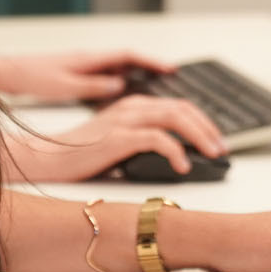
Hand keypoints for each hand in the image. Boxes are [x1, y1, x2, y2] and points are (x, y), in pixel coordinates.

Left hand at [0, 50, 173, 102]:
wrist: (9, 71)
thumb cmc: (32, 77)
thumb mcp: (65, 86)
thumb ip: (94, 85)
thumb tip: (120, 85)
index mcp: (90, 58)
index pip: (129, 56)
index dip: (152, 62)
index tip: (170, 69)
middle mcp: (90, 58)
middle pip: (128, 59)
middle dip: (150, 66)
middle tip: (171, 77)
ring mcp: (84, 64)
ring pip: (117, 67)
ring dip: (136, 74)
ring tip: (154, 87)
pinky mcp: (77, 72)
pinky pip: (106, 74)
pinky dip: (119, 81)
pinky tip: (122, 93)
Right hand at [2, 95, 226, 181]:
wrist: (48, 157)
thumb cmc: (81, 154)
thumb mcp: (119, 141)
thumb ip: (143, 139)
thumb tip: (177, 154)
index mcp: (134, 104)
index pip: (179, 105)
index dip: (203, 121)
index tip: (216, 139)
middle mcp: (132, 106)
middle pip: (183, 108)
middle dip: (208, 127)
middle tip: (222, 148)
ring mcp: (125, 120)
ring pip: (175, 118)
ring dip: (200, 136)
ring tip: (213, 154)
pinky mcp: (118, 137)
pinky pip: (157, 139)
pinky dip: (176, 151)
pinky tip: (183, 166)